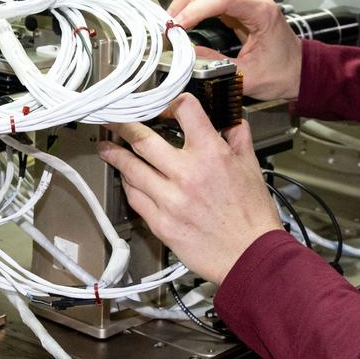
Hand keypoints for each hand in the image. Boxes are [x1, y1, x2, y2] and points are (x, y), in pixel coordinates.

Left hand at [96, 93, 281, 283]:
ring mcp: (170, 200)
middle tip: (113, 121)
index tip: (161, 105)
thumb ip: (239, 140)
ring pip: (131, 169)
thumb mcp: (251, 168)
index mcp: (211, 154)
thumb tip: (233, 122)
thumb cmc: (252, 216)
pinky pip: (135, 198)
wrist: (250, 256)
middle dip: (123, 126)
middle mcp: (187, 174)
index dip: (170, 101)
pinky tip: (127, 180)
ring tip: (107, 148)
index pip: (184, 109)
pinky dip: (129, 185)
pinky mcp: (161, 224)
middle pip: (142, 139)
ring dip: (116, 155)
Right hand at [168, 0, 302, 101]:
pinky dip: (196, 2)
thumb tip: (187, 54)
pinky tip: (187, 18)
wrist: (299, 72)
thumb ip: (216, 65)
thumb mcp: (247, 77)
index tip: (179, 26)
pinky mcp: (239, 3)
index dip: (196, 9)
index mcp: (262, 13)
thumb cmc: (282, 73)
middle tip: (175, 22)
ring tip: (178, 20)